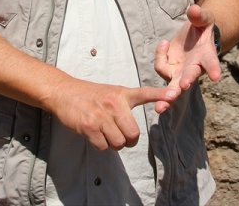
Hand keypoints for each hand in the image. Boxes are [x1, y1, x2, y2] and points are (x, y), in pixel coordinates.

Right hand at [47, 77, 169, 150]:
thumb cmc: (90, 95)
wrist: (64, 92)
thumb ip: (125, 104)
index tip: (175, 94)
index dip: (161, 95)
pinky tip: (94, 134)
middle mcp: (114, 104)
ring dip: (113, 144)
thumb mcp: (112, 92)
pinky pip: (103, 146)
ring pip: (119, 143)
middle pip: (133, 134)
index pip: (146, 93)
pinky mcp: (89, 126)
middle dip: (128, 140)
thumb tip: (136, 124)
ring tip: (105, 133)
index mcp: (122, 94)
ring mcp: (101, 115)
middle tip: (119, 135)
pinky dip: (100, 145)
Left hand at [153, 4, 221, 113]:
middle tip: (178, 90)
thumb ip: (200, 15)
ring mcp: (181, 71)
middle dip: (183, 84)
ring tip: (160, 108)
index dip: (213, 69)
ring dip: (168, 97)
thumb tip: (194, 9)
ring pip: (173, 87)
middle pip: (188, 78)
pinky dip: (160, 55)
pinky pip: (161, 67)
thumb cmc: (203, 27)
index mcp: (206, 55)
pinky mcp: (170, 70)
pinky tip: (164, 43)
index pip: (211, 63)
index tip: (216, 77)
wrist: (196, 34)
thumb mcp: (204, 18)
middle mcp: (194, 67)